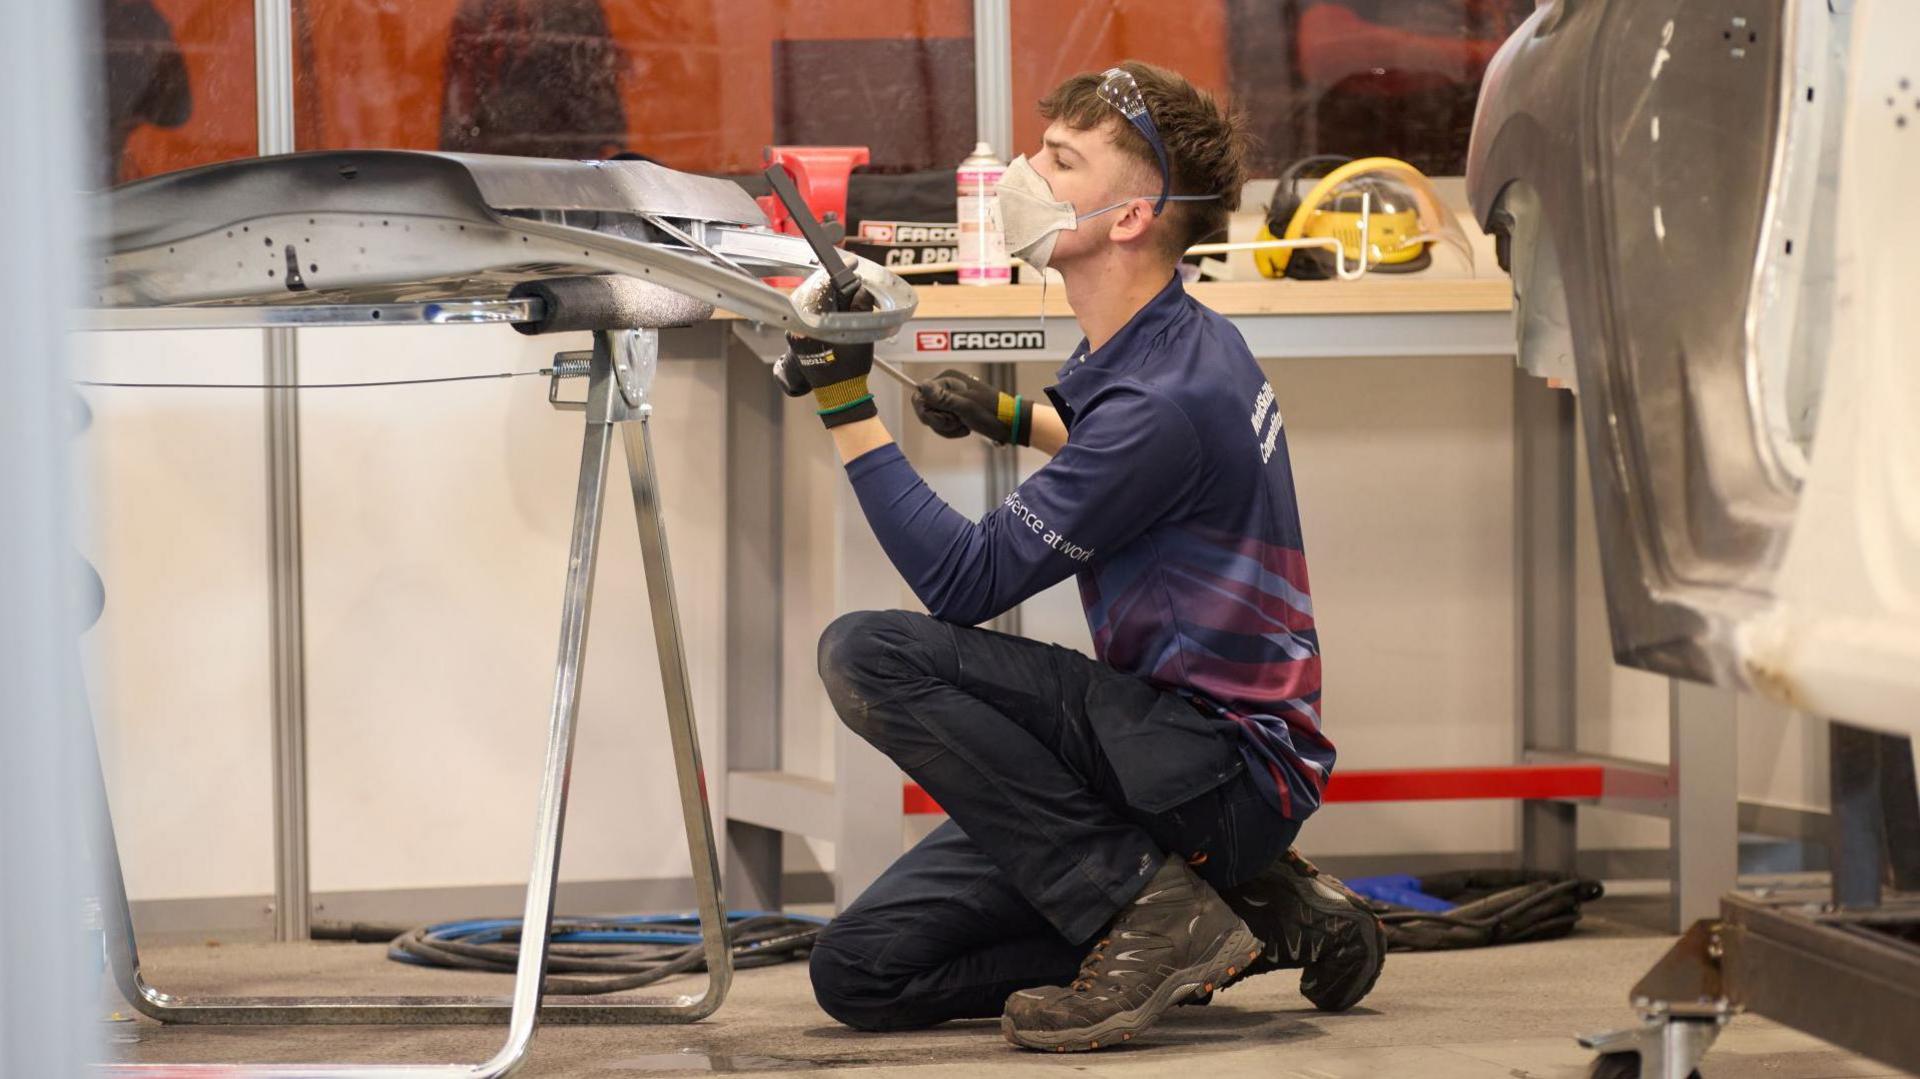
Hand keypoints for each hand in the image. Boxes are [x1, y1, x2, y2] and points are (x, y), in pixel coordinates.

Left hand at [777, 287, 877, 426]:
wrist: (840, 395)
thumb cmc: (849, 370)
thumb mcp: (860, 336)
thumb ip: (860, 308)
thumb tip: (861, 288)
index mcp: (809, 325)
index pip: (822, 289)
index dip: (840, 275)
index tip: (851, 265)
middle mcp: (797, 328)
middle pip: (815, 294)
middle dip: (834, 285)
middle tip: (852, 278)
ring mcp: (796, 333)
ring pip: (813, 303)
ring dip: (830, 297)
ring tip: (848, 294)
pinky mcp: (799, 338)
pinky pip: (811, 314)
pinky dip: (825, 308)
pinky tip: (837, 308)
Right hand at [912, 369, 1030, 445]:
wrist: (1010, 423)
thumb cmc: (991, 413)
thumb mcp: (966, 406)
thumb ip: (942, 398)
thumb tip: (922, 385)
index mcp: (948, 379)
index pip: (920, 394)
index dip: (926, 410)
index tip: (942, 418)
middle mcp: (947, 386)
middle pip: (925, 408)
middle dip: (939, 421)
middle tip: (957, 421)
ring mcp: (951, 399)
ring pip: (933, 418)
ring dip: (947, 427)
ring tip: (964, 425)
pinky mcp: (956, 410)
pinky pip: (942, 423)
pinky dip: (951, 430)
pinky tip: (965, 428)